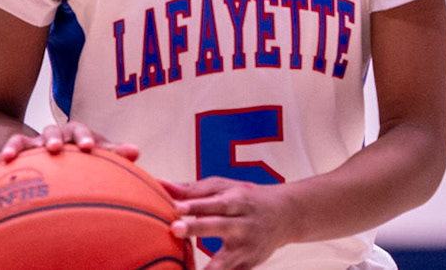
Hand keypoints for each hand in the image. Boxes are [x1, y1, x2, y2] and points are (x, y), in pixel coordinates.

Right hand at [0, 121, 139, 175]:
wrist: (45, 145)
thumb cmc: (78, 152)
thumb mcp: (95, 153)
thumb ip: (114, 153)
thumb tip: (137, 152)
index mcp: (72, 134)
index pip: (80, 130)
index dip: (83, 137)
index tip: (88, 148)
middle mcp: (50, 137)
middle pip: (51, 133)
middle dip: (52, 139)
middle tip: (54, 149)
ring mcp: (29, 145)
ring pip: (20, 142)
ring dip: (14, 147)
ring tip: (8, 157)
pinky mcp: (12, 156)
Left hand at [161, 177, 298, 269]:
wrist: (285, 216)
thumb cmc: (245, 199)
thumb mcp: (224, 188)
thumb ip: (193, 190)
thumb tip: (160, 184)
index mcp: (238, 202)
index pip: (215, 203)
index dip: (195, 205)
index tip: (175, 207)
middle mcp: (243, 226)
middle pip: (219, 226)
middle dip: (197, 228)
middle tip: (175, 229)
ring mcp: (247, 249)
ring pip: (226, 261)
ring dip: (209, 268)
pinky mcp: (248, 266)